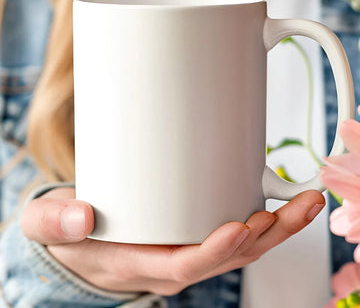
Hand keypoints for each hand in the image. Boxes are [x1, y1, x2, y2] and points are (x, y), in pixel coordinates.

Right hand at [21, 187, 324, 295]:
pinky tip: (277, 201)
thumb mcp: (50, 226)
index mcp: (137, 262)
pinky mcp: (190, 237)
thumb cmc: (68, 236)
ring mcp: (183, 251)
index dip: (216, 251)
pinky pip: (231, 236)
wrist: (77, 244)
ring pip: (238, 249)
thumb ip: (57, 222)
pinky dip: (259, 222)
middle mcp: (169, 262)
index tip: (243, 226)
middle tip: (297, 207)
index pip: (185, 264)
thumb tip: (80, 216)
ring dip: (274, 228)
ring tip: (302, 202)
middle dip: (267, 236)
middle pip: (226, 257)